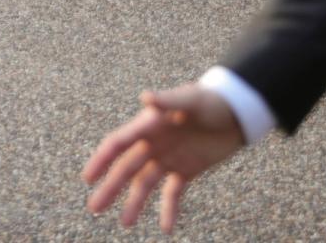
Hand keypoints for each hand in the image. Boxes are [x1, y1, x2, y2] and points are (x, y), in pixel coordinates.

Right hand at [82, 83, 245, 232]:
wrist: (237, 112)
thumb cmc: (211, 100)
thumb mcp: (191, 99)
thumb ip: (168, 100)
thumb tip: (146, 97)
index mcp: (148, 125)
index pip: (118, 144)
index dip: (101, 160)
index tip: (88, 178)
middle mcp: (153, 144)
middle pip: (126, 169)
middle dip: (110, 188)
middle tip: (95, 209)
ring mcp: (168, 159)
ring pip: (145, 184)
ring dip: (134, 203)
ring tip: (126, 224)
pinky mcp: (186, 170)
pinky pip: (173, 194)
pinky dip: (169, 210)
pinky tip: (166, 228)